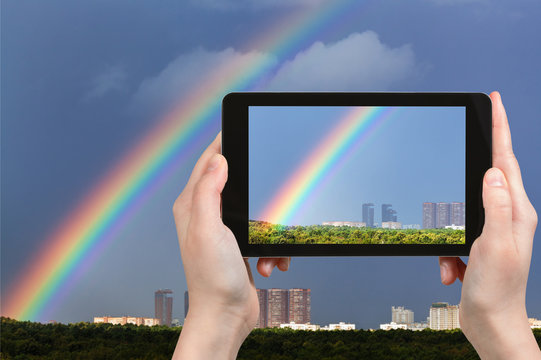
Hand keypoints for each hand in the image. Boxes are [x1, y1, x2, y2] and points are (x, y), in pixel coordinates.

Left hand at [171, 133, 289, 359]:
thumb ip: (209, 192)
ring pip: (254, 207)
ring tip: (268, 248)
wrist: (226, 316)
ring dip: (268, 225)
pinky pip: (262, 232)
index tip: (240, 127)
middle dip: (256, 185)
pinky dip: (271, 246)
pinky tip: (270, 262)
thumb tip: (218, 160)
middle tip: (271, 182)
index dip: (223, 142)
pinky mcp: (239, 245)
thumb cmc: (213, 278)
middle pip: (233, 181)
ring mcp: (223, 230)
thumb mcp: (209, 229)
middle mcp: (205, 214)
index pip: (207, 162)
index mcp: (192, 206)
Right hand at [439, 92, 539, 358]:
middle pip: (488, 175)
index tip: (495, 102)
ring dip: (451, 233)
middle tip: (468, 138)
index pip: (506, 161)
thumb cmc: (498, 291)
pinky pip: (454, 234)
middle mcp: (508, 216)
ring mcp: (493, 229)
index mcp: (517, 212)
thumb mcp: (495, 246)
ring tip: (455, 262)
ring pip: (463, 207)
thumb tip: (492, 172)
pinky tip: (453, 271)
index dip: (500, 128)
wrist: (491, 324)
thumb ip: (495, 207)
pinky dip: (447, 253)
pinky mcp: (478, 243)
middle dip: (474, 163)